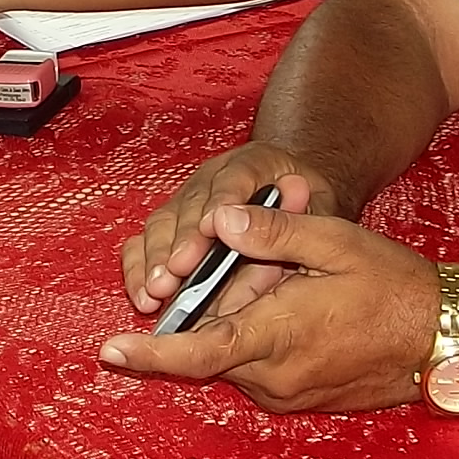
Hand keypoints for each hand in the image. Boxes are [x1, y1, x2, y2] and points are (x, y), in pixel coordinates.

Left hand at [101, 203, 443, 413]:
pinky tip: (292, 307)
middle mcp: (275, 377)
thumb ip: (272, 232)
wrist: (447, 339)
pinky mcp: (300, 400)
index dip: (149, 354)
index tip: (108, 351)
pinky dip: (257, 338)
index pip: (197, 351)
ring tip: (288, 285)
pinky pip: (257, 369)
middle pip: (210, 346)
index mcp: (278, 336)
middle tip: (253, 271)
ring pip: (233, 356)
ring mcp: (287, 394)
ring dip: (238, 322)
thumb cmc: (396, 287)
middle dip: (210, 309)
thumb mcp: (337, 243)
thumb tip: (217, 219)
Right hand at [119, 140, 338, 318]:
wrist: (299, 210)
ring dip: (157, 258)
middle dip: (183, 239)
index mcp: (257, 163)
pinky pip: (145, 241)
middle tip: (179, 269)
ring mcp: (189, 199)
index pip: (237, 178)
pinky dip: (140, 268)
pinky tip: (143, 294)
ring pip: (164, 221)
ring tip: (157, 291)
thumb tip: (264, 231)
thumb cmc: (310, 217)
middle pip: (192, 202)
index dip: (222, 203)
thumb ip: (294, 225)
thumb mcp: (318, 216)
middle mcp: (216, 176)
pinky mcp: (170, 224)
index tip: (212, 227)